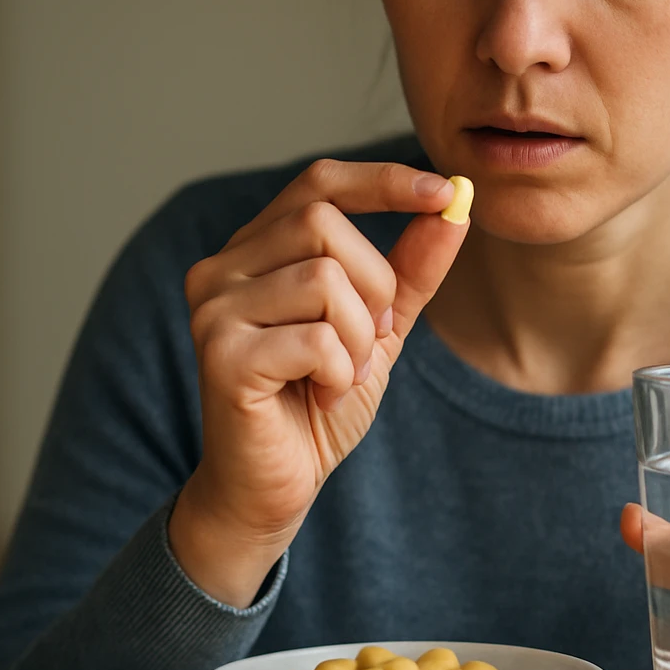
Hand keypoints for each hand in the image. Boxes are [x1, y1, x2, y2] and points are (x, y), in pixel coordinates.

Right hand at [170, 159, 467, 605]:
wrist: (274, 488)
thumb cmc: (316, 403)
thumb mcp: (379, 327)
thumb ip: (410, 268)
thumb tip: (456, 206)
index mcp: (254, 250)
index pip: (319, 182)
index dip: (383, 181)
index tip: (446, 192)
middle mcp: (221, 267)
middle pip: (324, 224)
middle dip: (374, 285)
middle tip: (369, 341)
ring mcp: (214, 309)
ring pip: (323, 279)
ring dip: (357, 338)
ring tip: (339, 375)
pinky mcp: (221, 356)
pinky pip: (316, 338)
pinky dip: (340, 373)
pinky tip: (321, 397)